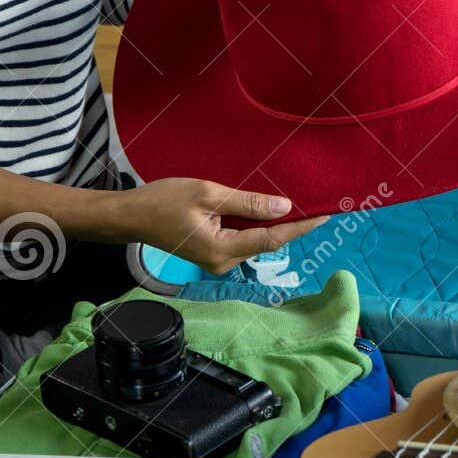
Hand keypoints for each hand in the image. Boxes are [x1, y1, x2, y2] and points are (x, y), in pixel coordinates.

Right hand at [114, 178, 327, 274]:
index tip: (326, 214)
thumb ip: (248, 203)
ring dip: (273, 224)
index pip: (273, 238)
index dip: (301, 226)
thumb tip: (284, 207)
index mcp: (223, 250)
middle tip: (317, 203)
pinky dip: (255, 226)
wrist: (131, 216)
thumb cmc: (163, 201)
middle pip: (267, 242)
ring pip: (255, 241)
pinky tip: (266, 210)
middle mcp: (225, 263)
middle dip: (291, 224)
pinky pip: (242, 239)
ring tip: (298, 203)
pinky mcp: (214, 255)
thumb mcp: (208, 194)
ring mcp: (219, 262)